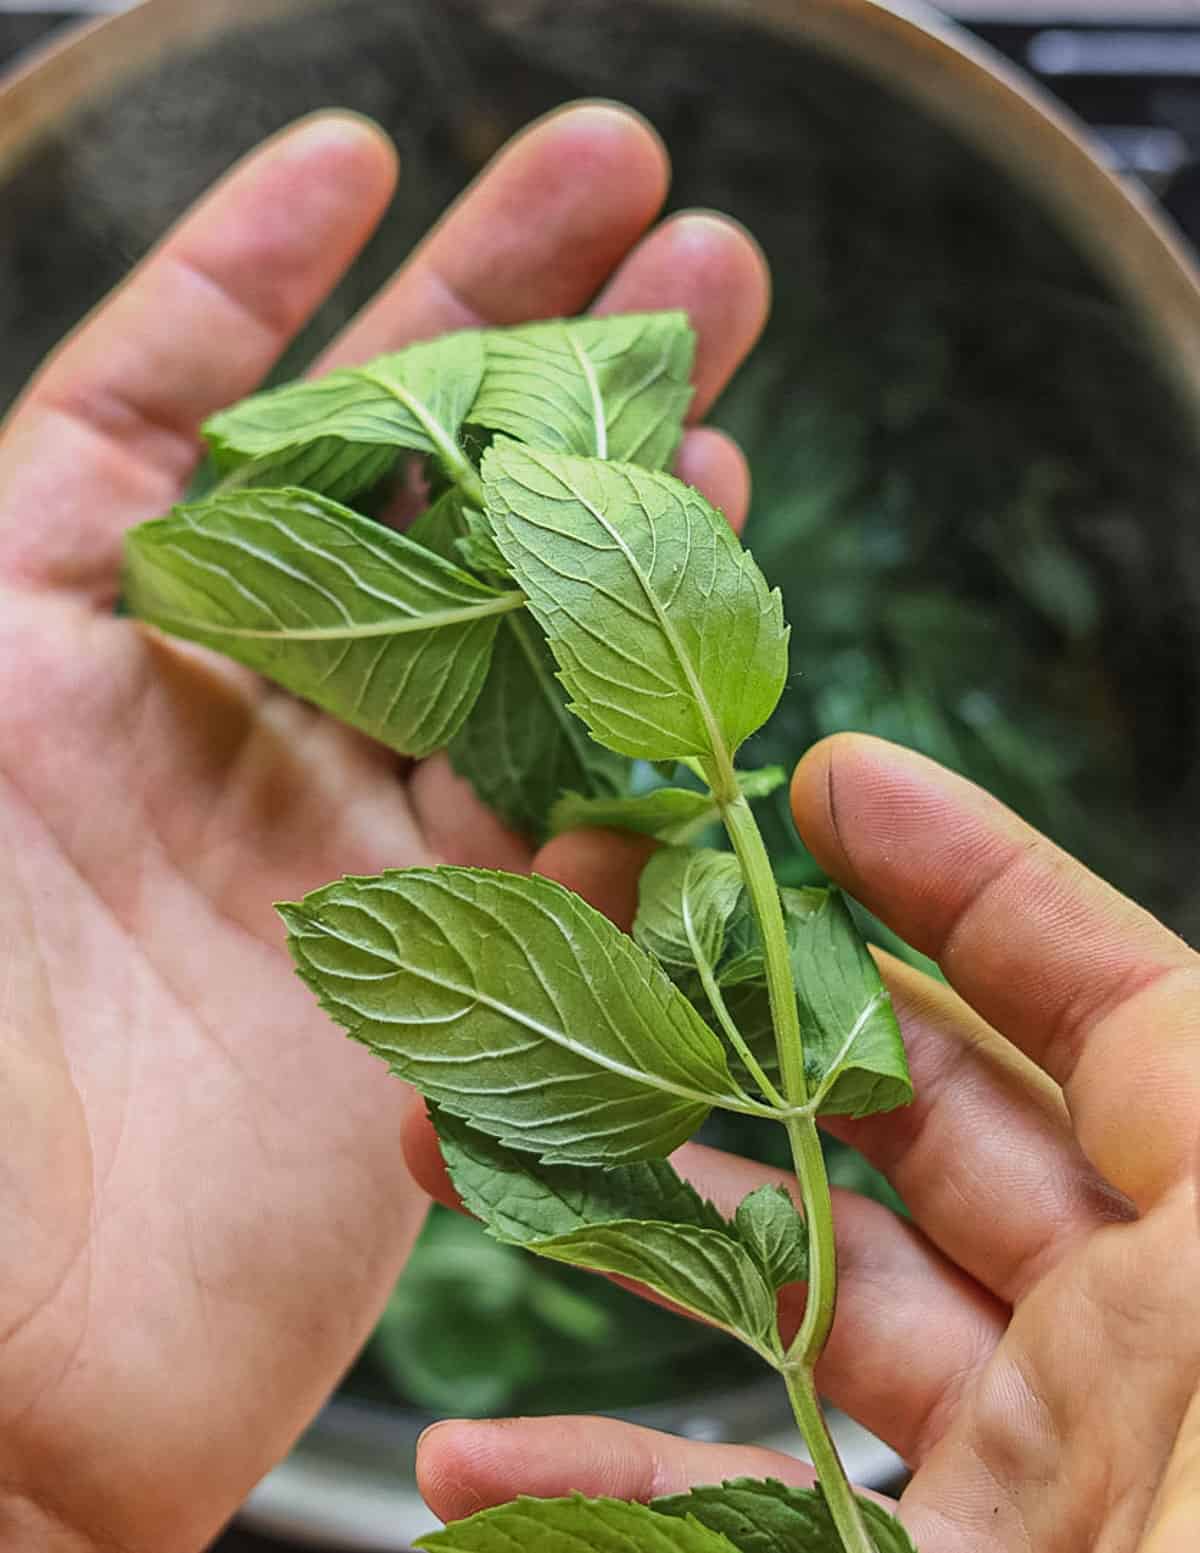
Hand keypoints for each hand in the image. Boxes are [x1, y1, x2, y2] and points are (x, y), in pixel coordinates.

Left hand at [0, 104, 768, 1551]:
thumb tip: (76, 445)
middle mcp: (214, 723)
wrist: (5, 1392)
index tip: (364, 150)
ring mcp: (345, 833)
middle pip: (383, 485)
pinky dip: (636, 678)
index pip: (168, 412)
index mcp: (47, 654)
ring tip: (717, 339)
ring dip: (608, 475)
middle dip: (509, 320)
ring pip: (507, 616)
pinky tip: (708, 561)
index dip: (257, 271)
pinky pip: (569, 792)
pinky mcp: (453, 954)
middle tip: (635, 186)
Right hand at [407, 734, 1199, 1552]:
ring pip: (778, 1289)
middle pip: (891, 1118)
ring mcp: (1011, 1460)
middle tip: (575, 932)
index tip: (816, 783)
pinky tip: (476, 1459)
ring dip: (614, 1218)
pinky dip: (599, 1485)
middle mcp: (1113, 1333)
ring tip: (461, 1140)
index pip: (1094, 1002)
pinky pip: (736, 1505)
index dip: (965, 874)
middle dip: (726, 1013)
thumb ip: (1185, 1088)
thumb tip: (940, 840)